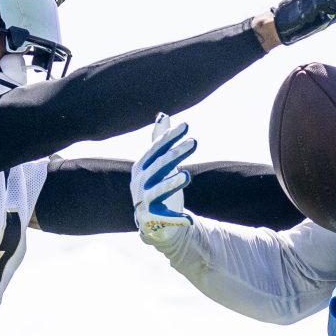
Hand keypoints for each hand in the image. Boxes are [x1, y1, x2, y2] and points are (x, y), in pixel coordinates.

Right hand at [131, 113, 196, 245]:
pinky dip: (177, 219)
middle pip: (160, 166)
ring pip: (159, 190)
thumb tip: (163, 115)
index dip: (170, 137)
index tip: (186, 126)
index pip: (156, 148)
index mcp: (141, 167)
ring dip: (172, 183)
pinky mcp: (153, 219)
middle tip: (194, 142)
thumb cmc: (156, 186)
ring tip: (187, 176)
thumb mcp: (157, 164)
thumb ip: (160, 141)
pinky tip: (189, 220)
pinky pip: (166, 218)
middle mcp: (141, 182)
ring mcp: (145, 201)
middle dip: (176, 153)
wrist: (149, 220)